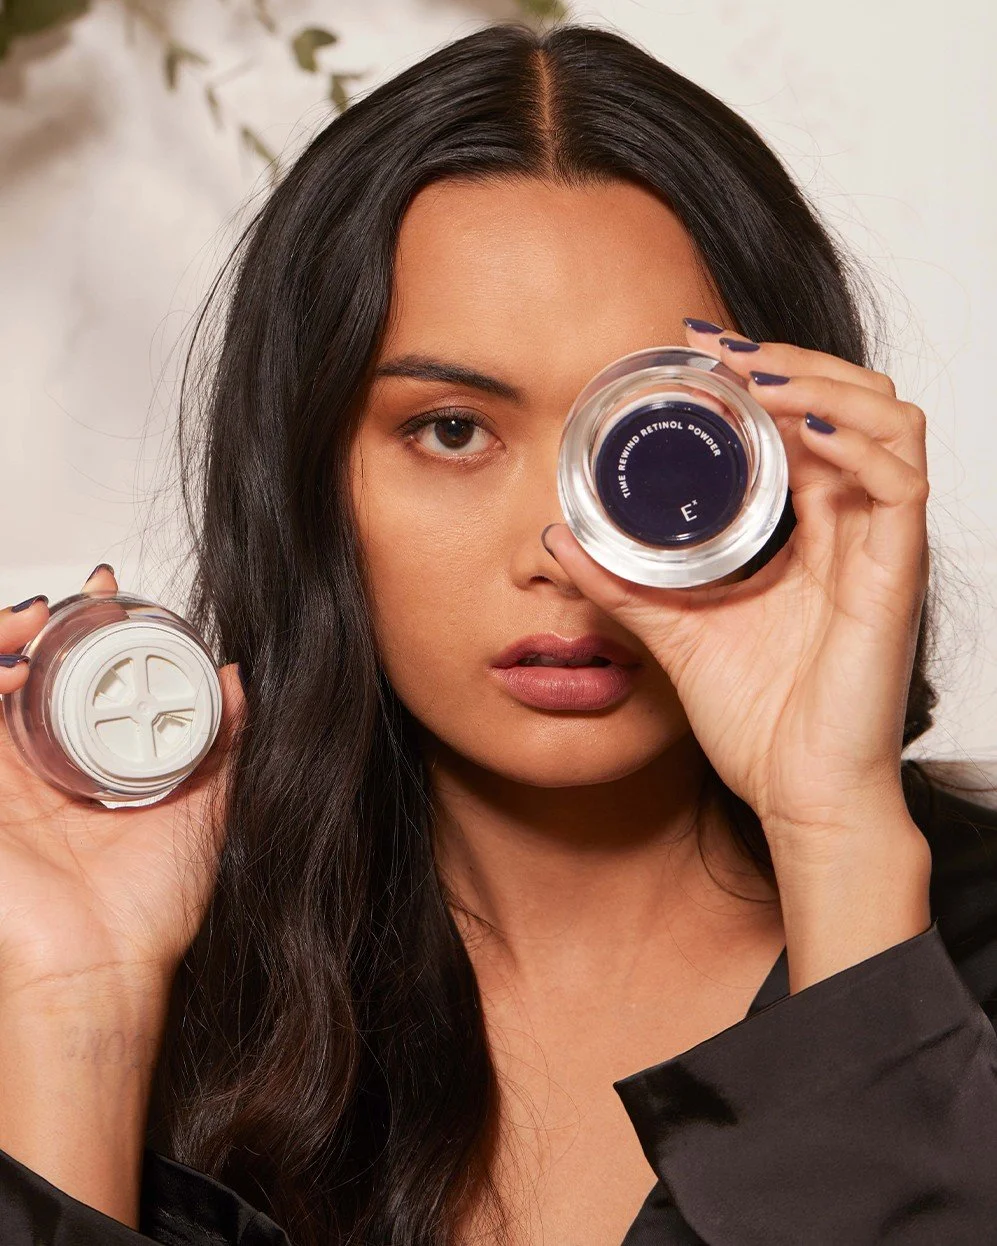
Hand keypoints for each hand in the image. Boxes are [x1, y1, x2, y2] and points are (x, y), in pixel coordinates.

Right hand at [0, 566, 245, 993]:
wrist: (102, 972)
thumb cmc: (146, 911)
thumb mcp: (201, 809)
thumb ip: (219, 742)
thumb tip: (234, 677)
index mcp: (80, 762)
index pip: (65, 672)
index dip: (79, 624)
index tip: (109, 589)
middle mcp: (32, 764)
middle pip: (14, 666)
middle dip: (36, 619)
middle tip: (75, 598)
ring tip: (35, 622)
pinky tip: (9, 672)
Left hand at [541, 322, 929, 861]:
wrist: (799, 796)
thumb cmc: (758, 720)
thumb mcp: (673, 630)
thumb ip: (622, 582)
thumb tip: (557, 538)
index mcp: (810, 534)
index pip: (808, 423)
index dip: (765, 375)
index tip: (699, 351)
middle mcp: (852, 529)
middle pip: (855, 403)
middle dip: (792, 361)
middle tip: (721, 351)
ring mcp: (880, 548)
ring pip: (889, 423)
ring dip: (826, 385)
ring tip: (757, 379)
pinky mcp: (895, 577)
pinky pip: (900, 485)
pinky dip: (857, 443)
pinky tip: (801, 432)